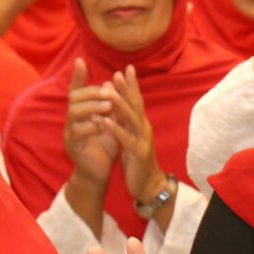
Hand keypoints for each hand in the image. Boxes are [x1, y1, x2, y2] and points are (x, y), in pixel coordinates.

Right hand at [63, 58, 118, 184]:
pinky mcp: (73, 146)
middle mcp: (72, 120)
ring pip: (73, 113)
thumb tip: (112, 82)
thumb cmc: (105, 144)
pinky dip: (91, 126)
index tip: (80, 60)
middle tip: (110, 91)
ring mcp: (70, 132)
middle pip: (74, 98)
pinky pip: (77, 132)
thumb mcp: (110, 121)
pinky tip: (103, 125)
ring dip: (92, 106)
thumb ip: (110, 104)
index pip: (76, 90)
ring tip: (109, 105)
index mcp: (81, 112)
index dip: (77, 76)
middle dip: (92, 92)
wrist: (99, 171)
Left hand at [102, 65, 166, 203]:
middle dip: (127, 89)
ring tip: (108, 92)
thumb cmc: (138, 161)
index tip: (125, 68)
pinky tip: (104, 120)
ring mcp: (142, 140)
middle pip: (136, 105)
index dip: (132, 85)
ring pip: (131, 119)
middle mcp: (144, 129)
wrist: (149, 185)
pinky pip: (125, 139)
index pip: (137, 101)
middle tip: (118, 73)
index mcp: (141, 125)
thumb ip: (127, 123)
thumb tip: (119, 105)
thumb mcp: (131, 138)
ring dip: (119, 105)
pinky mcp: (137, 153)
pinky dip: (115, 129)